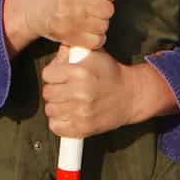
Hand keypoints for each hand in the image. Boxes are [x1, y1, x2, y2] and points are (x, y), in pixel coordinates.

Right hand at [2, 0, 132, 57]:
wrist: (30, 8)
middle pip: (108, 10)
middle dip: (104, 8)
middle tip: (92, 5)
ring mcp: (69, 18)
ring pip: (104, 26)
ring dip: (99, 23)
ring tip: (87, 17)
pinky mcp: (68, 35)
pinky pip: (96, 40)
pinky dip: (94, 37)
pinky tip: (85, 29)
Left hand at [41, 47, 177, 138]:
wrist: (132, 95)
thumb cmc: (111, 74)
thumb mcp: (93, 54)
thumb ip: (71, 51)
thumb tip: (54, 57)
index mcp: (80, 72)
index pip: (47, 74)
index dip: (53, 74)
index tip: (60, 76)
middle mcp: (80, 92)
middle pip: (47, 93)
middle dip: (54, 90)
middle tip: (65, 89)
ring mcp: (81, 112)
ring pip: (50, 110)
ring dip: (57, 106)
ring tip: (68, 102)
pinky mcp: (84, 128)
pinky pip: (56, 127)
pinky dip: (59, 122)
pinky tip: (68, 115)